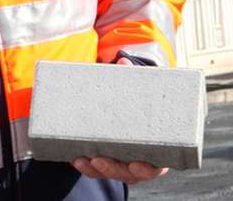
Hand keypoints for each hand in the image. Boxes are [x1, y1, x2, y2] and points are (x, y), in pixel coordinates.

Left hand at [71, 56, 168, 183]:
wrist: (131, 107)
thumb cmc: (140, 103)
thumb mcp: (138, 91)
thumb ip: (131, 77)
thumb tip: (122, 59)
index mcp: (157, 148)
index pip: (155, 166)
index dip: (146, 169)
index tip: (136, 164)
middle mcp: (140, 160)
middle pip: (129, 174)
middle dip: (113, 168)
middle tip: (99, 159)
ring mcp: (123, 163)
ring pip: (110, 172)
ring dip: (96, 169)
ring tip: (82, 159)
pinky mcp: (107, 161)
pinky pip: (96, 169)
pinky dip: (86, 166)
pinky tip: (75, 158)